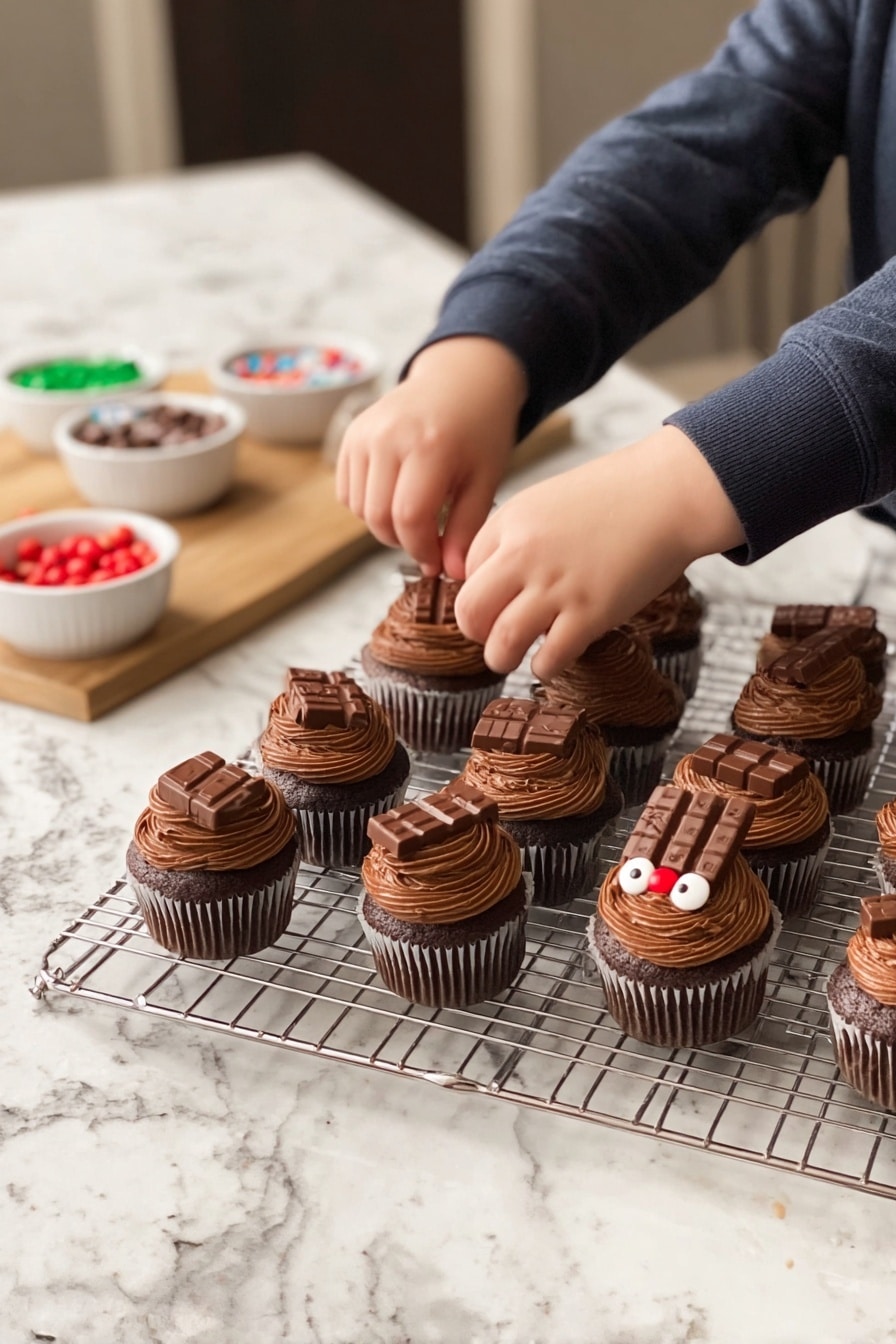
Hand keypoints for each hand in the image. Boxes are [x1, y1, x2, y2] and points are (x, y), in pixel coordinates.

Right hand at [335, 337, 525, 577]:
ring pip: (359, 508)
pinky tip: (396, 497)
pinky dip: (367, 506)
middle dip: (403, 542)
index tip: (437, 561)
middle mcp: (390, 437)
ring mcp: (365, 433)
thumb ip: (467, 529)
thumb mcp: (485, 479)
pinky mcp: (351, 435)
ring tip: (415, 517)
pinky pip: (347, 492)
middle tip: (428, 543)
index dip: (421, 549)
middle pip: (379, 517)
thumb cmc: (480, 431)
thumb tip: (453, 574)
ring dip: (384, 526)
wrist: (461, 380)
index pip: (409, 518)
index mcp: (430, 446)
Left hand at [455, 425, 743, 680]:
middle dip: (475, 631)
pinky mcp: (590, 614)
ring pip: (501, 642)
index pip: (466, 571)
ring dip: (500, 658)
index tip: (496, 601)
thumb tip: (493, 578)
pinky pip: (549, 658)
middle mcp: (524, 554)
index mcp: (511, 522)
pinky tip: (551, 658)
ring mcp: (556, 586)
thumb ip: (517, 535)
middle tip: (492, 636)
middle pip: (469, 611)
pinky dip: (543, 667)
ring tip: (511, 657)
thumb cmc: (616, 497)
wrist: (669, 495)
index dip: (480, 590)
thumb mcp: (549, 501)